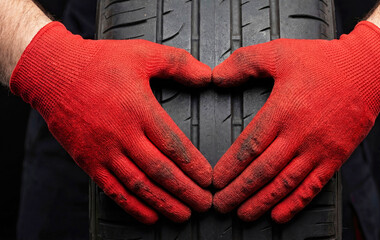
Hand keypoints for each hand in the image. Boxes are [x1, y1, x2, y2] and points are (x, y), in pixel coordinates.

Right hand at [10, 22, 212, 223]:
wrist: (52, 72)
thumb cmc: (99, 62)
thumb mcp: (142, 53)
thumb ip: (178, 64)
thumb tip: (208, 76)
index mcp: (139, 108)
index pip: (173, 144)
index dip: (193, 166)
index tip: (208, 179)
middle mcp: (122, 134)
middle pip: (160, 171)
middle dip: (185, 191)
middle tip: (204, 204)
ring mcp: (103, 150)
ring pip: (138, 185)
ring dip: (164, 203)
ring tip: (183, 215)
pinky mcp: (87, 160)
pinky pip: (112, 189)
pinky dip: (132, 206)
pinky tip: (149, 216)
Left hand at [212, 21, 379, 222]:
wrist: (369, 70)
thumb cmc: (323, 61)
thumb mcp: (279, 52)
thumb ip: (244, 63)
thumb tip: (215, 77)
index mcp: (282, 110)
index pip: (248, 147)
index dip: (229, 168)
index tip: (214, 181)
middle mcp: (299, 134)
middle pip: (262, 171)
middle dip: (238, 191)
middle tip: (220, 205)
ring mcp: (319, 149)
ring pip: (284, 184)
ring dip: (261, 202)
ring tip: (243, 215)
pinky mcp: (336, 157)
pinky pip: (313, 187)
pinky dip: (295, 204)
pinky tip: (279, 216)